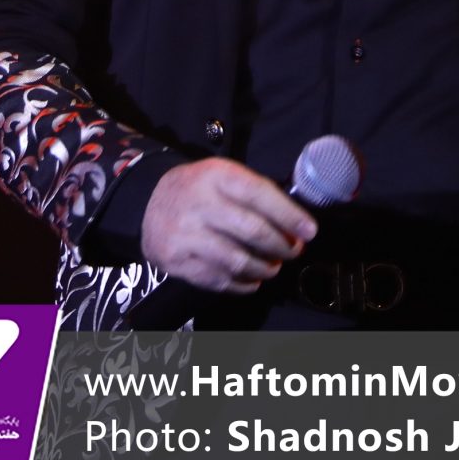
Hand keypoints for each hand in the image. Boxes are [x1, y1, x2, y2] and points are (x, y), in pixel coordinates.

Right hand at [141, 158, 315, 292]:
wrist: (148, 201)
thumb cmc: (199, 189)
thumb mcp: (223, 175)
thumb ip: (256, 194)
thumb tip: (295, 222)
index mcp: (216, 176)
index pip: (260, 195)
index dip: (290, 216)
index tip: (310, 231)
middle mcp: (200, 204)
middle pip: (253, 231)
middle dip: (281, 246)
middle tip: (293, 251)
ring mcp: (185, 234)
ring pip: (237, 261)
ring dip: (264, 268)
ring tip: (273, 267)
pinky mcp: (176, 260)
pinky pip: (217, 280)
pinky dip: (242, 284)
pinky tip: (252, 279)